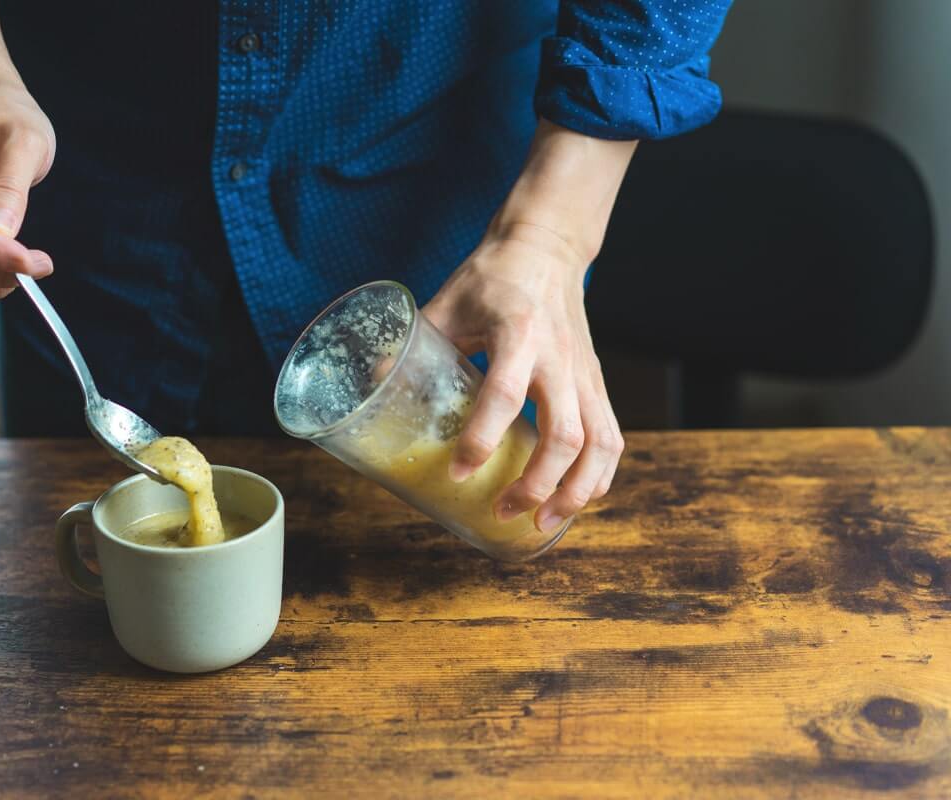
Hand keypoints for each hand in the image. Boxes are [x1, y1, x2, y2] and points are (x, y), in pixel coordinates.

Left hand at [423, 223, 623, 531]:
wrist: (547, 247)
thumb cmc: (491, 278)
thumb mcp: (445, 304)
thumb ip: (411, 345)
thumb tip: (370, 386)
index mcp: (517, 334)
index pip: (504, 394)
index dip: (481, 438)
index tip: (458, 471)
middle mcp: (559, 357)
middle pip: (563, 435)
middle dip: (536, 484)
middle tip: (502, 511)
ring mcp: (584, 373)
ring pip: (597, 444)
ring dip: (575, 491)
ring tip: (543, 521)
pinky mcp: (596, 382)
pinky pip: (611, 436)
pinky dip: (600, 475)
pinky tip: (578, 499)